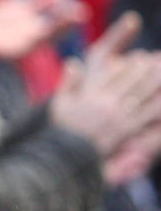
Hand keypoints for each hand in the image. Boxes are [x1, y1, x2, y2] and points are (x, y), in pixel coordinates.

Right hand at [0, 0, 85, 60]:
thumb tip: (2, 41)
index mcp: (24, 47)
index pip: (46, 38)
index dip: (59, 31)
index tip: (69, 25)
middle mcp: (29, 35)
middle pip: (53, 28)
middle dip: (66, 21)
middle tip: (81, 13)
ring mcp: (27, 21)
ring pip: (50, 15)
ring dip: (63, 10)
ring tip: (77, 5)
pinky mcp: (20, 9)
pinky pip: (39, 3)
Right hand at [50, 12, 160, 167]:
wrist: (69, 154)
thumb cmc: (63, 128)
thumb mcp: (60, 102)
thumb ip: (68, 81)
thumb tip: (74, 61)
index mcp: (92, 95)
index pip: (115, 74)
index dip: (129, 64)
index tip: (140, 55)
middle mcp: (108, 103)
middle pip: (132, 82)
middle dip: (146, 69)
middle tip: (157, 59)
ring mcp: (120, 117)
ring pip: (142, 95)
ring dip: (155, 82)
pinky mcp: (128, 129)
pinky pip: (147, 114)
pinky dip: (157, 104)